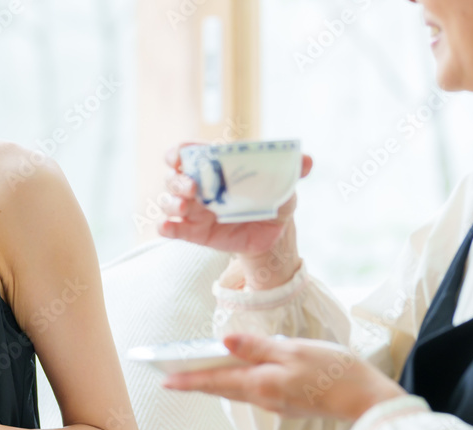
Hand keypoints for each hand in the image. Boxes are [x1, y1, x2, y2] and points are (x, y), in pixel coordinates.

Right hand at [158, 144, 313, 261]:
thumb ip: (292, 170)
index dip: (177, 152)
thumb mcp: (284, 183)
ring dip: (170, 203)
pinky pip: (171, 229)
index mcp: (215, 167)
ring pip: (168, 202)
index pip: (187, 153)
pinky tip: (167, 227)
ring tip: (183, 207)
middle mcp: (199, 186)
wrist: (274, 234)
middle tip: (191, 188)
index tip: (178, 157)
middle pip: (173, 177)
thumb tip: (307, 161)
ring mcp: (194, 210)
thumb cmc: (273, 199)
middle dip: (176, 180)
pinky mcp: (194, 232)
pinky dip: (165, 227)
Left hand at [162, 334, 405, 421]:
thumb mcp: (294, 351)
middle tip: (171, 376)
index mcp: (262, 384)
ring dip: (216, 383)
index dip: (189, 380)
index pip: (216, 381)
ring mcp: (276, 404)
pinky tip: (236, 374)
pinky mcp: (289, 403)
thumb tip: (224, 342)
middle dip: (196, 382)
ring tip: (196, 373)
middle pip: (223, 388)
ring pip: (238, 390)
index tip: (164, 380)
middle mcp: (264, 398)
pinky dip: (239, 383)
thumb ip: (258, 347)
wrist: (367, 401)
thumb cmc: (335, 371)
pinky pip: (255, 392)